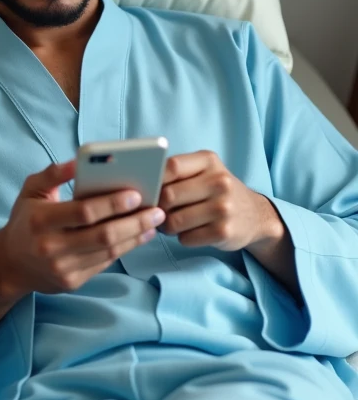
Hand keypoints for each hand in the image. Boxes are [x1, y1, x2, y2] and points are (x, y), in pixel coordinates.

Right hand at [0, 159, 165, 301]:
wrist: (10, 264)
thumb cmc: (26, 220)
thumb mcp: (31, 190)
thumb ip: (54, 173)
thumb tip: (80, 160)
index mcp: (41, 220)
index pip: (83, 212)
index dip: (112, 204)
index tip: (136, 193)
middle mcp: (51, 248)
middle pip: (102, 235)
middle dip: (134, 222)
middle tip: (157, 209)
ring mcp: (63, 268)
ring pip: (108, 252)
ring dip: (136, 236)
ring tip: (154, 220)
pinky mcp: (72, 282)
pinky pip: (105, 263)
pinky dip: (126, 248)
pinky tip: (140, 235)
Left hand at [158, 150, 280, 251]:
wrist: (256, 215)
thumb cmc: (218, 192)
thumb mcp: (205, 171)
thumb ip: (177, 173)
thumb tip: (142, 186)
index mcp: (209, 161)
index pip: (171, 167)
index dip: (154, 180)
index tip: (149, 190)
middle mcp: (219, 182)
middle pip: (168, 196)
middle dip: (158, 208)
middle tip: (159, 212)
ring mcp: (223, 208)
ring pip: (174, 221)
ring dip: (167, 226)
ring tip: (173, 223)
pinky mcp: (224, 231)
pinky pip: (186, 238)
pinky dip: (183, 238)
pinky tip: (192, 232)